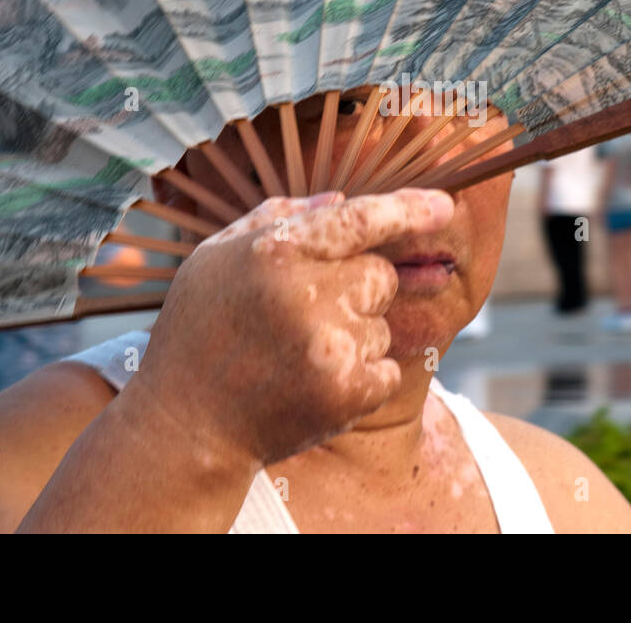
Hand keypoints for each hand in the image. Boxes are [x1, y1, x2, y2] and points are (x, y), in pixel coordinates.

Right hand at [125, 188, 454, 466]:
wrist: (186, 428)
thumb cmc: (199, 334)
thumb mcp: (217, 259)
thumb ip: (277, 219)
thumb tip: (339, 201)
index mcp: (275, 251)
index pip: (359, 219)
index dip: (407, 209)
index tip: (444, 205)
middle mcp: (307, 294)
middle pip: (380, 275)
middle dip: (357, 289)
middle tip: (304, 315)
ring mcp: (331, 346)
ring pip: (382, 325)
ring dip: (353, 337)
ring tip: (295, 357)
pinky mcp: (348, 393)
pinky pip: (387, 369)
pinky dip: (362, 378)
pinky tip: (311, 384)